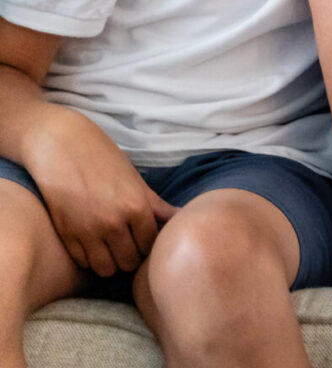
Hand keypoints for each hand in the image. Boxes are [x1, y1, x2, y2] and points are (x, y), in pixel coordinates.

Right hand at [23, 108, 177, 275]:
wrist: (62, 147)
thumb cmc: (104, 159)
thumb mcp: (135, 180)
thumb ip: (157, 205)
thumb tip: (183, 216)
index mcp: (136, 207)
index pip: (151, 244)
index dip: (149, 243)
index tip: (144, 237)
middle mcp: (113, 224)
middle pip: (130, 261)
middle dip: (132, 255)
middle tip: (129, 244)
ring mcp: (88, 232)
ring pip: (107, 269)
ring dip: (112, 262)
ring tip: (112, 248)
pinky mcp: (67, 236)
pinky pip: (84, 263)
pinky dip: (91, 259)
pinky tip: (94, 245)